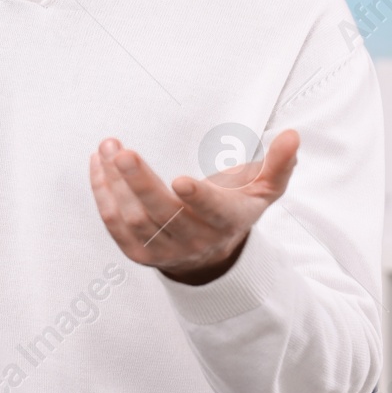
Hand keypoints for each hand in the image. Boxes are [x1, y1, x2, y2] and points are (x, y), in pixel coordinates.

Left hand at [89, 130, 299, 284]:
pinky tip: (98, 164)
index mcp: (227, 222)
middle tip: (120, 151)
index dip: (199, 200)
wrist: (211, 257)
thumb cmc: (234, 210)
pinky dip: (102, 193)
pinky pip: (114, 224)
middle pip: (162, 214)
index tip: (180, 181)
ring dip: (115, 182)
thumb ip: (279, 164)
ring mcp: (164, 249)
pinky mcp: (137, 252)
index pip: (214, 213)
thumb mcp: (262, 190)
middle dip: (139, 182)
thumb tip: (293, 135)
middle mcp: (195, 240)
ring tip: (107, 147)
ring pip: (133, 217)